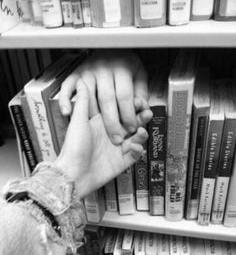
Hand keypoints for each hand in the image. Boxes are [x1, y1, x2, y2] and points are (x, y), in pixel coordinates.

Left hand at [54, 80, 148, 197]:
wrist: (73, 174)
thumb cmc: (73, 147)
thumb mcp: (79, 121)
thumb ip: (83, 101)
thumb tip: (81, 80)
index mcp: (103, 124)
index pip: (121, 111)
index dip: (131, 106)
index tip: (138, 101)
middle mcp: (112, 135)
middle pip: (131, 124)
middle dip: (140, 118)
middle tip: (147, 113)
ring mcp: (117, 149)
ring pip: (136, 138)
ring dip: (141, 134)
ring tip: (141, 131)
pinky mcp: (122, 162)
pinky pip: (135, 154)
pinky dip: (138, 150)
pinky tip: (135, 147)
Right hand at [58, 50, 151, 144]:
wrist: (109, 45)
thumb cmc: (125, 63)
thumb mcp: (139, 73)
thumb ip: (141, 91)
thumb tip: (143, 110)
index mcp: (121, 68)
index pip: (125, 95)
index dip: (129, 114)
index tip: (132, 128)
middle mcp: (103, 68)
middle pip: (106, 99)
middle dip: (112, 122)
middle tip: (116, 138)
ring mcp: (87, 71)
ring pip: (88, 98)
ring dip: (93, 118)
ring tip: (99, 133)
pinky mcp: (75, 73)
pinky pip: (67, 87)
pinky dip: (65, 100)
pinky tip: (67, 112)